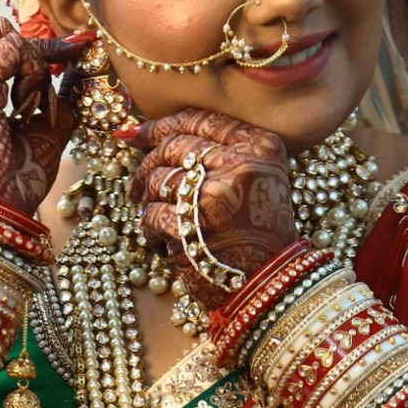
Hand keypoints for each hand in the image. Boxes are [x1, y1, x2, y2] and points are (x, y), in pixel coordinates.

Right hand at [0, 18, 89, 215]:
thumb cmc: (12, 182)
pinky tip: (31, 104)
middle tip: (52, 82)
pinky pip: (11, 50)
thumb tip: (77, 70)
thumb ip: (55, 99)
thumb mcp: (40, 131)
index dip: (32, 48)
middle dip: (31, 54)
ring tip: (31, 108)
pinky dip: (33, 69)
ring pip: (2, 37)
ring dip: (30, 65)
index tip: (71, 48)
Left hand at [129, 109, 294, 312]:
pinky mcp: (190, 226)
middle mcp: (240, 165)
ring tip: (160, 219)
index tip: (136, 133)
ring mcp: (213, 195)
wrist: (270, 287)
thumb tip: (150, 133)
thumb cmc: (259, 236)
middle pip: (173, 147)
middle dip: (147, 166)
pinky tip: (163, 242)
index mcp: (260, 148)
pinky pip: (151, 215)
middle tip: (138, 185)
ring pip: (158, 180)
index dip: (161, 125)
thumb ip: (220, 153)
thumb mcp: (258, 180)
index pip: (200, 120)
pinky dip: (150, 230)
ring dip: (149, 201)